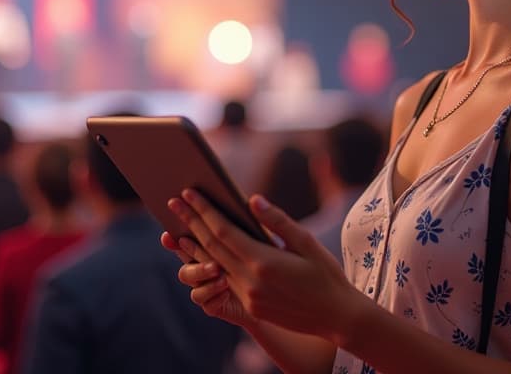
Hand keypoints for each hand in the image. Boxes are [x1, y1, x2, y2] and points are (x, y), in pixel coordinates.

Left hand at [165, 190, 363, 342]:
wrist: (337, 316)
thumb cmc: (326, 274)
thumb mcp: (307, 242)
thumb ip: (277, 221)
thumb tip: (252, 199)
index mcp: (263, 261)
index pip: (223, 230)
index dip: (203, 210)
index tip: (189, 193)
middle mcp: (250, 281)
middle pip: (211, 247)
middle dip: (191, 222)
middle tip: (173, 202)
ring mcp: (248, 298)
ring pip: (214, 266)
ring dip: (194, 246)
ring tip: (177, 230)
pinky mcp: (251, 308)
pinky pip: (225, 282)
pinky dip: (211, 265)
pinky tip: (204, 256)